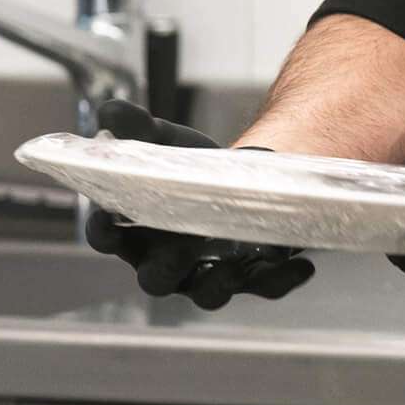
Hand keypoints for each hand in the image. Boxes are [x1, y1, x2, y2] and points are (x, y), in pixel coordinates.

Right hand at [83, 98, 314, 311]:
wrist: (241, 178)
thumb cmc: (190, 170)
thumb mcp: (166, 143)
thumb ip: (138, 129)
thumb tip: (109, 112)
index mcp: (137, 233)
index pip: (109, 239)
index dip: (104, 233)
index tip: (107, 219)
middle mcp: (168, 262)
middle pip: (157, 279)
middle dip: (167, 268)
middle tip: (180, 251)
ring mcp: (209, 274)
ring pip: (209, 293)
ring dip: (221, 284)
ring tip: (237, 267)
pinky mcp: (249, 276)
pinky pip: (263, 286)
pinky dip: (281, 278)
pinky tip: (301, 264)